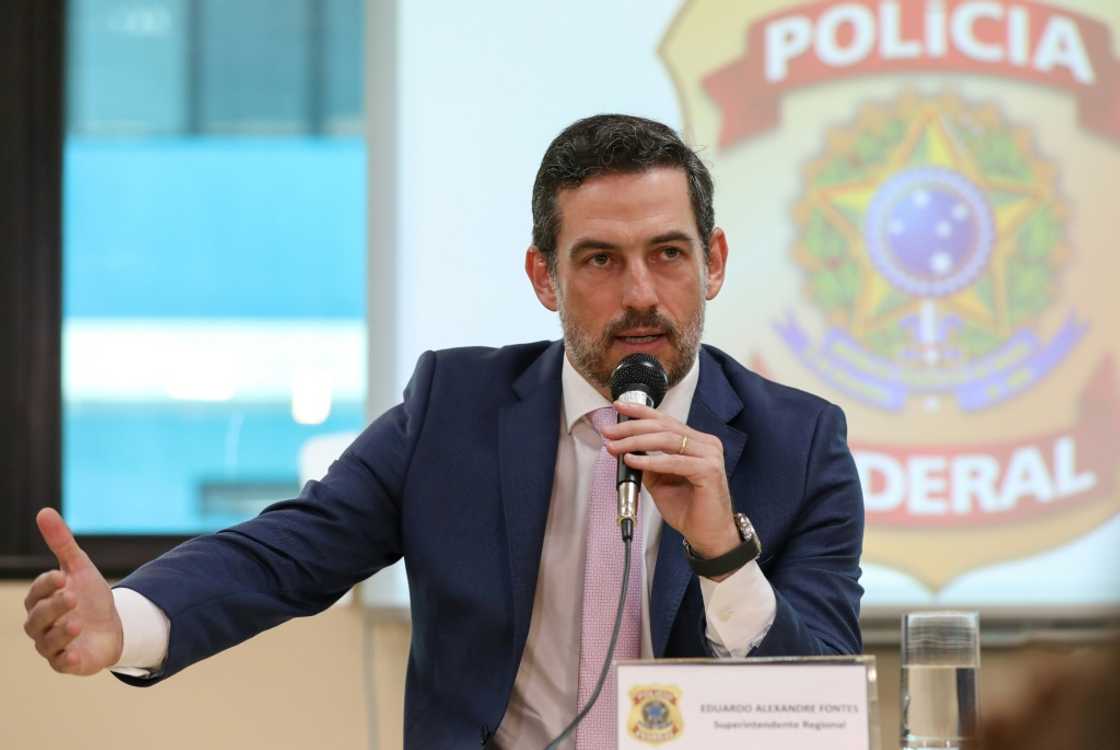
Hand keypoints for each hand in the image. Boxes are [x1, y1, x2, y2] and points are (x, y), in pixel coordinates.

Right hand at [23, 508, 122, 674]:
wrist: (114, 626)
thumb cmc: (90, 597)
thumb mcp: (79, 567)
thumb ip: (61, 543)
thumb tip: (44, 511)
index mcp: (41, 600)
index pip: (37, 592)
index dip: (46, 584)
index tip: (61, 576)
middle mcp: (41, 624)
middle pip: (39, 617)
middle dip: (54, 607)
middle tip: (72, 597)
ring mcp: (52, 645)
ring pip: (47, 641)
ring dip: (61, 632)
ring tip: (78, 622)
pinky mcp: (67, 663)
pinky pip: (61, 664)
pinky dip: (67, 659)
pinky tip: (75, 654)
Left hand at [602, 400, 739, 570]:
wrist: (708, 536)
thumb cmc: (689, 509)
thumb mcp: (660, 482)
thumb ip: (648, 463)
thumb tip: (625, 449)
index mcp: (696, 442)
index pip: (665, 420)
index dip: (640, 412)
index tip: (618, 407)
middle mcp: (705, 444)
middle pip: (664, 426)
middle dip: (632, 428)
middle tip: (609, 432)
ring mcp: (710, 455)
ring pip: (667, 440)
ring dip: (636, 442)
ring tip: (615, 447)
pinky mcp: (710, 471)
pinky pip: (674, 461)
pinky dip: (650, 461)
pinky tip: (633, 461)